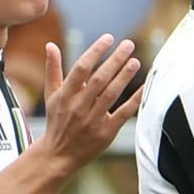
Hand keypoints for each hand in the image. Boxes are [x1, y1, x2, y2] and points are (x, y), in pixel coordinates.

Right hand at [38, 36, 142, 168]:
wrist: (58, 155)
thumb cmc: (57, 121)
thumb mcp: (51, 95)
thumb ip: (53, 69)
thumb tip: (50, 45)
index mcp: (65, 95)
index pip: (81, 68)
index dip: (96, 51)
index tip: (109, 38)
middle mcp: (79, 106)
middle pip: (99, 79)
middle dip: (115, 60)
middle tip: (129, 44)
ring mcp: (92, 120)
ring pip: (111, 95)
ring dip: (124, 77)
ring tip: (135, 61)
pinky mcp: (105, 133)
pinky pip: (122, 114)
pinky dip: (134, 100)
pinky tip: (144, 87)